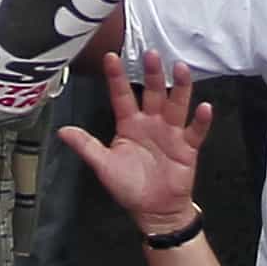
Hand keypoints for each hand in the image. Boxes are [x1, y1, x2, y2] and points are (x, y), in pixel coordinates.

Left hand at [71, 47, 213, 228]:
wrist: (155, 211)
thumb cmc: (130, 187)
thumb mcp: (104, 165)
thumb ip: (86, 146)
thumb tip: (62, 131)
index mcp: (130, 124)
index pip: (122, 95)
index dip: (116, 77)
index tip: (110, 58)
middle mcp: (151, 123)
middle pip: (152, 93)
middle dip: (152, 73)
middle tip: (151, 54)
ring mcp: (171, 133)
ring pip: (176, 104)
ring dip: (179, 87)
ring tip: (180, 69)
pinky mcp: (187, 147)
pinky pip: (195, 131)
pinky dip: (200, 120)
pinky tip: (204, 107)